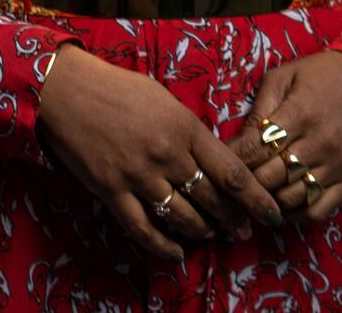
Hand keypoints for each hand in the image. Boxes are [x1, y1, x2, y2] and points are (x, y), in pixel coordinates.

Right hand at [36, 42, 285, 265]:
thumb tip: (210, 159)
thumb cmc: (118, 88)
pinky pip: (143, 230)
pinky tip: (176, 252)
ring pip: (182, 217)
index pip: (232, 172)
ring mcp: (139, 176)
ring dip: (202, 231)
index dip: (257, 199)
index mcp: (185, 127)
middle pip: (212, 200)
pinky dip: (163, 246)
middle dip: (233, 220)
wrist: (69, 90)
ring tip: (212, 236)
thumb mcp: (163, 100)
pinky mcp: (113, 192)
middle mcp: (168, 155)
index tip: (273, 215)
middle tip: (243, 232)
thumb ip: (188, 131)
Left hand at [227, 50, 341, 220]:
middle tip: (233, 182)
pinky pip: (319, 210)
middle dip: (247, 181)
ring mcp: (337, 165)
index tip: (220, 164)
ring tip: (255, 193)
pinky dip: (297, 213)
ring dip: (269, 199)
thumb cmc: (322, 75)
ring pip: (292, 198)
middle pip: (270, 177)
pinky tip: (283, 203)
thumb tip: (238, 142)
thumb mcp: (285, 76)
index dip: (234, 160)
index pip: (256, 148)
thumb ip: (261, 108)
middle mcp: (319, 143)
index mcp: (299, 113)